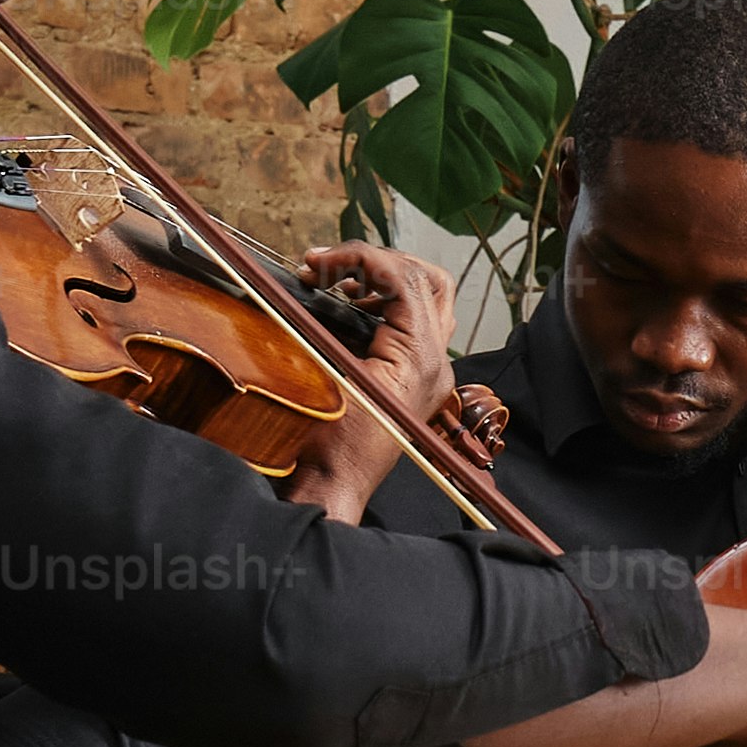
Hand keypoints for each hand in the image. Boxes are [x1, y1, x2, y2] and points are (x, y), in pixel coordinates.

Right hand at [280, 238, 464, 523]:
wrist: (332, 488)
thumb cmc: (324, 443)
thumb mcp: (319, 370)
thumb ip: (319, 318)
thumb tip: (311, 271)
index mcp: (419, 357)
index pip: (403, 278)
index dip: (357, 258)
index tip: (315, 263)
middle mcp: (435, 361)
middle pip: (429, 280)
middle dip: (378, 262)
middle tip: (330, 267)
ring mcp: (430, 370)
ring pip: (427, 299)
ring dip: (382, 280)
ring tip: (335, 282)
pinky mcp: (416, 377)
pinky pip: (413, 323)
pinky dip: (384, 303)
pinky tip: (347, 307)